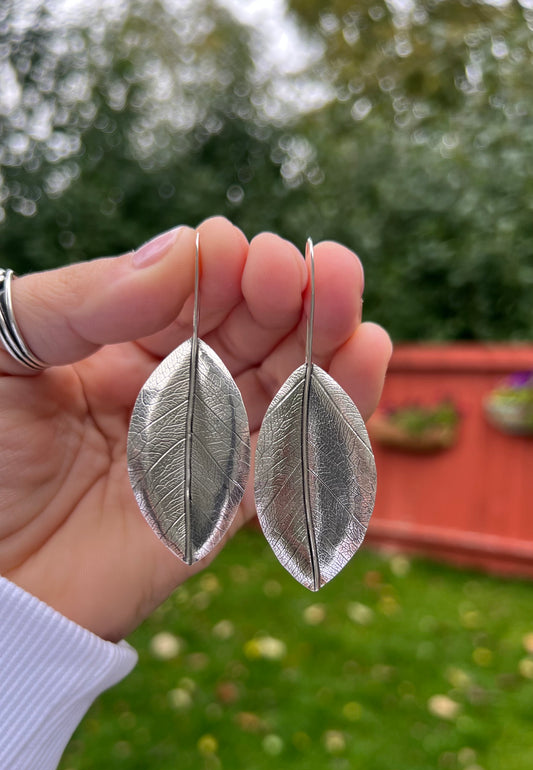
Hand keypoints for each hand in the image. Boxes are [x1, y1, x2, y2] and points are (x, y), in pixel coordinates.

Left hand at [0, 217, 391, 639]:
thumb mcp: (2, 356)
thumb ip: (80, 300)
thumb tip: (180, 250)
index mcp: (125, 346)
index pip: (195, 290)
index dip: (219, 267)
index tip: (226, 253)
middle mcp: (176, 391)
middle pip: (253, 331)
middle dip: (284, 292)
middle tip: (303, 268)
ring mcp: (207, 450)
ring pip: (287, 385)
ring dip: (324, 338)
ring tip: (342, 290)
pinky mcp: (226, 510)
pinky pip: (291, 459)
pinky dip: (332, 413)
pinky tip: (361, 360)